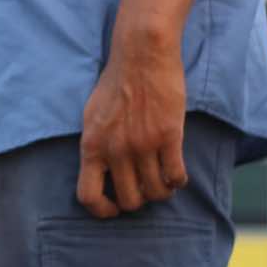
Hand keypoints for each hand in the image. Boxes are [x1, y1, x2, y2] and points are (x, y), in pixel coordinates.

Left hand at [77, 35, 187, 218]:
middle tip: (144, 188)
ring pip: (156, 192)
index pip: (88, 196)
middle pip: (128, 200)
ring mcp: (142, 144)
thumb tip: (98, 171)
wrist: (141, 56)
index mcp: (91, 145)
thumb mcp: (92, 116)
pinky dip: (178, 181)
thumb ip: (95, 144)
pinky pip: (176, 176)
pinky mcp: (169, 136)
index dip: (102, 210)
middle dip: (138, 200)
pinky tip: (177, 173)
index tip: (114, 208)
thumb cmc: (116, 83)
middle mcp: (115, 149)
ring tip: (163, 180)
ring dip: (161, 191)